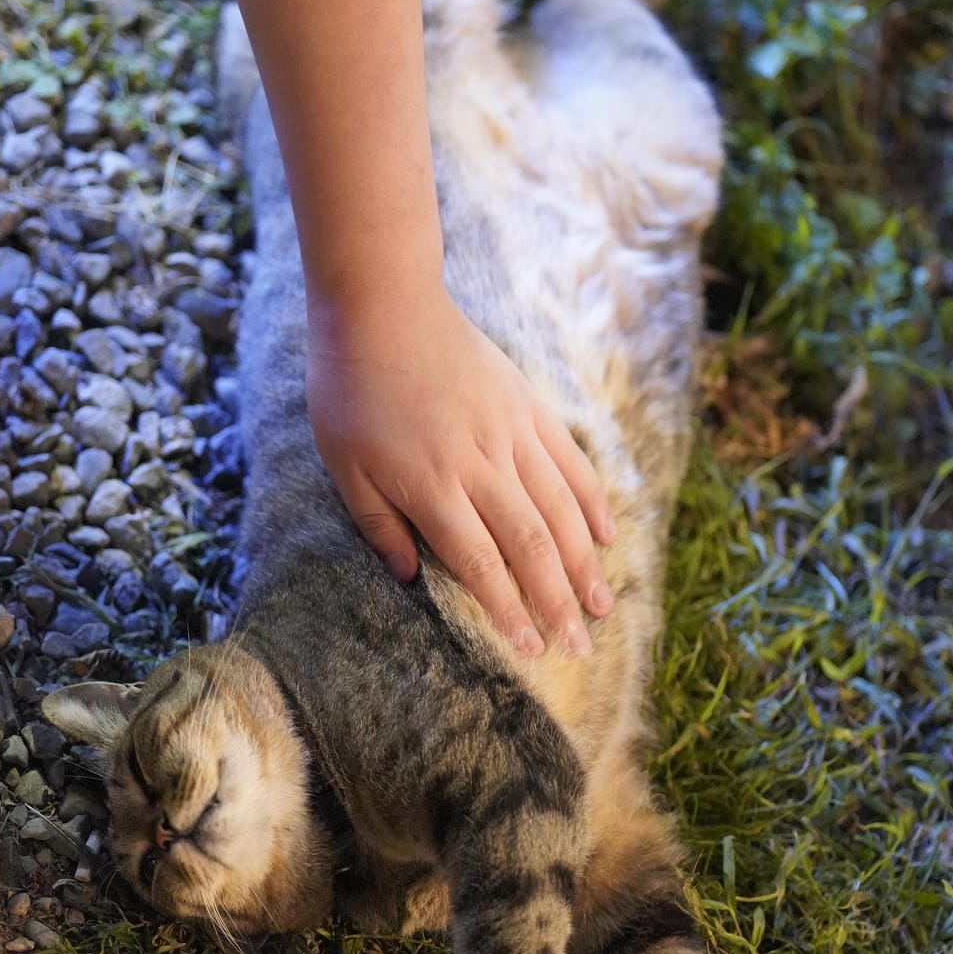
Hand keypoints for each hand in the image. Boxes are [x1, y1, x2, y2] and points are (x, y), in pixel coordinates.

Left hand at [307, 289, 615, 656]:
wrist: (383, 305)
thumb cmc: (351, 389)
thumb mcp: (345, 465)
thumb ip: (378, 525)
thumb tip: (409, 578)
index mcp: (431, 485)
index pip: (479, 562)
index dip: (508, 609)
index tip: (530, 648)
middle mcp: (480, 464)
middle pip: (530, 545)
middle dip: (558, 602)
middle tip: (580, 647)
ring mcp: (511, 433)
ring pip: (560, 510)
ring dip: (586, 563)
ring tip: (603, 606)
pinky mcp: (527, 407)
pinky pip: (571, 462)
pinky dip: (593, 502)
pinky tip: (608, 537)